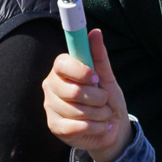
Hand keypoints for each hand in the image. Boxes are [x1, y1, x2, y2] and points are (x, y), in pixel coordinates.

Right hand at [43, 29, 132, 161]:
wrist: (112, 128)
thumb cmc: (107, 99)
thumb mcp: (106, 77)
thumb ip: (99, 56)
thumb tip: (95, 33)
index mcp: (61, 69)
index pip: (62, 64)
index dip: (81, 71)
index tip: (96, 78)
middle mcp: (51, 85)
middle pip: (72, 91)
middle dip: (97, 98)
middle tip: (104, 100)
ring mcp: (50, 106)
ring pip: (77, 110)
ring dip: (100, 114)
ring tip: (105, 114)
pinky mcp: (54, 126)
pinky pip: (76, 127)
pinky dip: (95, 127)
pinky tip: (100, 126)